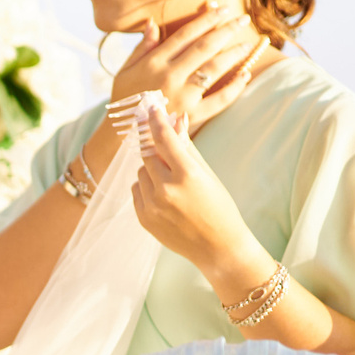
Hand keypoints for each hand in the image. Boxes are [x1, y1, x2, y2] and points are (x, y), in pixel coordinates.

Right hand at [108, 5, 264, 134]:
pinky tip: (245, 75)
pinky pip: (220, 99)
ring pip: (214, 69)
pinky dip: (235, 87)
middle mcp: (169, 76)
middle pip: (204, 47)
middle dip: (226, 30)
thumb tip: (153, 23)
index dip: (206, 19)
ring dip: (234, 54)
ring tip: (247, 44)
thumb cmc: (125, 100)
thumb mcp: (125, 71)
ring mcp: (182, 96)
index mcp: (153, 63)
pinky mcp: (192, 116)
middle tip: (243, 20)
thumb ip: (142, 47)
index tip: (222, 9)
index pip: (186, 34)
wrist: (123, 136)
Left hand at [129, 110, 267, 283]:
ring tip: (173, 184)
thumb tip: (176, 118)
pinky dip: (146, 187)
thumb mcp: (206, 173)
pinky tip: (166, 198)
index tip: (150, 107)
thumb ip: (186, 146)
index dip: (155, 120)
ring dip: (152, 170)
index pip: (163, 138)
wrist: (218, 247)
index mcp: (187, 175)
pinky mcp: (143, 218)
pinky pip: (136, 190)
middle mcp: (166, 190)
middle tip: (165, 149)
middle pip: (147, 154)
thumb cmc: (218, 206)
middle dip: (155, 149)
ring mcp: (152, 206)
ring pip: (140, 172)